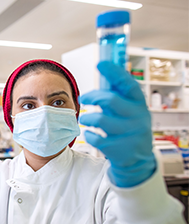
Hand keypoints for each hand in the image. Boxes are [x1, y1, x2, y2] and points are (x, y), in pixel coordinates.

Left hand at [79, 61, 155, 186]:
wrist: (137, 160)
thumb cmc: (127, 128)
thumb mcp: (128, 110)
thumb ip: (118, 94)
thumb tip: (105, 69)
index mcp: (140, 105)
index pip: (128, 84)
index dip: (115, 73)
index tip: (100, 63)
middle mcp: (138, 118)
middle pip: (110, 100)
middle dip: (93, 96)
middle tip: (83, 97)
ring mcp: (129, 135)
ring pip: (100, 119)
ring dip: (87, 117)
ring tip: (86, 119)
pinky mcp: (119, 149)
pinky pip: (95, 137)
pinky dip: (89, 134)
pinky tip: (92, 134)